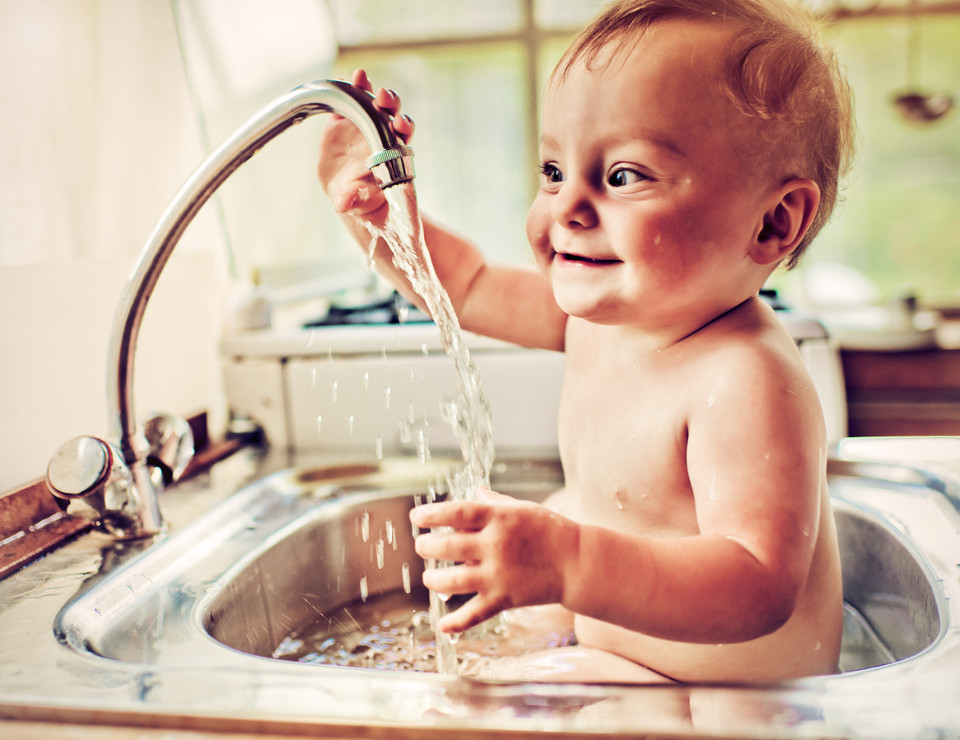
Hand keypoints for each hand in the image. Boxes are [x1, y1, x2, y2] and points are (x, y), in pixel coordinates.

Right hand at [317, 69, 414, 223]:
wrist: (348, 194)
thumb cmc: (363, 200)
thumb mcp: (360, 203)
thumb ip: (355, 200)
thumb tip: (342, 204)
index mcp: (392, 152)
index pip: (402, 135)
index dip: (403, 126)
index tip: (400, 124)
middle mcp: (381, 134)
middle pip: (391, 113)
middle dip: (390, 103)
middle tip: (384, 97)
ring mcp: (362, 125)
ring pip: (370, 102)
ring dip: (368, 89)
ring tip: (362, 78)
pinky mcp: (342, 122)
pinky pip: (346, 101)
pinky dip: (349, 87)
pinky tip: (348, 78)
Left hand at [409, 487, 578, 632]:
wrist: (576, 562)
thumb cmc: (550, 530)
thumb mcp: (522, 509)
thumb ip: (495, 502)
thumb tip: (475, 491)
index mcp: (498, 518)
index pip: (456, 513)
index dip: (431, 514)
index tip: (415, 518)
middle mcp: (495, 545)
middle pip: (447, 547)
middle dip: (426, 547)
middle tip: (421, 547)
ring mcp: (497, 574)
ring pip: (452, 581)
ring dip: (433, 580)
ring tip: (430, 578)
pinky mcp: (503, 599)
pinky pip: (474, 614)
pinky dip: (456, 623)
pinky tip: (442, 625)